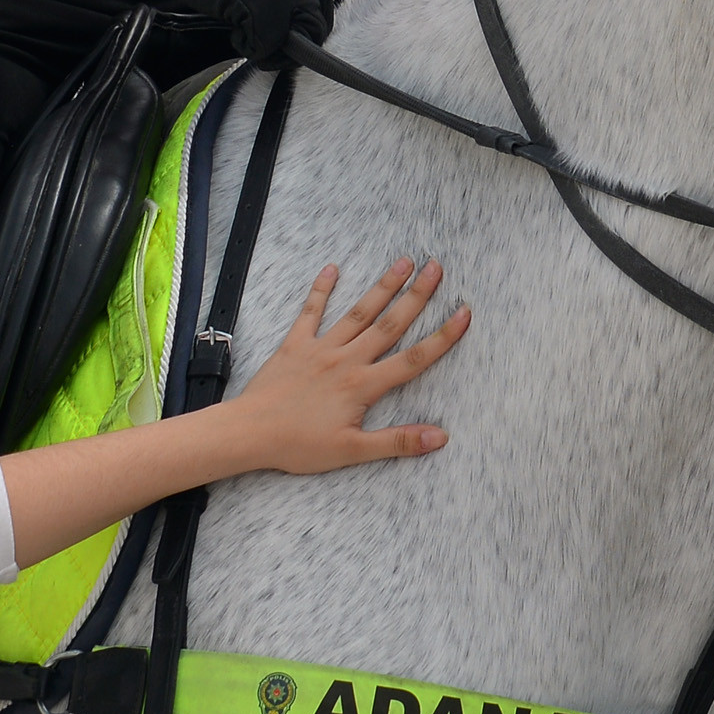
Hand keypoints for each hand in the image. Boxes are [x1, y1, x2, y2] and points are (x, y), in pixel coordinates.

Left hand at [216, 259, 469, 474]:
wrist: (250, 432)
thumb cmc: (299, 446)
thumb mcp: (352, 451)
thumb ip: (398, 441)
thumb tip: (440, 437)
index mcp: (362, 386)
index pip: (412, 359)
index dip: (441, 337)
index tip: (463, 314)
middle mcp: (346, 360)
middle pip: (390, 324)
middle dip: (416, 296)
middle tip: (436, 268)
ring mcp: (320, 348)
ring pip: (358, 312)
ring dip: (382, 286)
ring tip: (403, 262)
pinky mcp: (295, 344)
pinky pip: (310, 312)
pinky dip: (321, 289)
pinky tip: (332, 269)